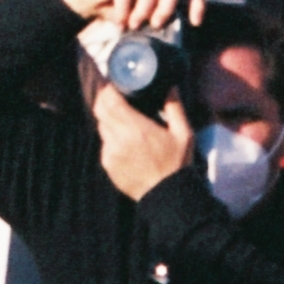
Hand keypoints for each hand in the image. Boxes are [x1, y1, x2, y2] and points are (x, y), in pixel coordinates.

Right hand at [56, 0, 196, 32]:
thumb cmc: (116, 12)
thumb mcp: (139, 20)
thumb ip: (155, 26)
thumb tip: (174, 53)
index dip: (196, 4)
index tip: (194, 23)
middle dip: (167, 10)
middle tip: (155, 25)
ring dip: (142, 12)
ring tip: (132, 26)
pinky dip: (122, 10)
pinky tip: (117, 22)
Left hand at [94, 84, 194, 201]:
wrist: (168, 196)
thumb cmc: (177, 164)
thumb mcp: (184, 135)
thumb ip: (175, 108)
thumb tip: (170, 87)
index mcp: (136, 129)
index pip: (110, 101)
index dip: (108, 90)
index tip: (114, 86)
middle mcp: (119, 139)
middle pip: (100, 110)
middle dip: (105, 101)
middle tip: (114, 98)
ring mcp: (110, 153)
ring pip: (101, 127)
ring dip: (108, 121)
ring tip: (123, 122)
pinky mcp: (107, 165)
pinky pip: (104, 145)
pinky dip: (111, 140)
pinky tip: (125, 143)